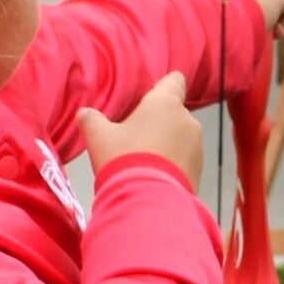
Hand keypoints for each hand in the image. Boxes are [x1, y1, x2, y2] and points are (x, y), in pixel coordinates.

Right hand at [78, 71, 203, 188]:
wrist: (148, 202)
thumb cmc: (124, 159)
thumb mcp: (99, 138)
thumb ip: (91, 121)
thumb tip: (84, 114)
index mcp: (165, 104)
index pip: (174, 81)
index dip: (166, 85)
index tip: (155, 94)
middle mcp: (187, 120)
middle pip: (174, 113)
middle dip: (159, 122)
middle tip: (137, 137)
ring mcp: (197, 146)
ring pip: (181, 138)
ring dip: (168, 144)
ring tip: (145, 161)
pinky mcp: (199, 170)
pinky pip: (185, 160)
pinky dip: (174, 164)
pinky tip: (155, 177)